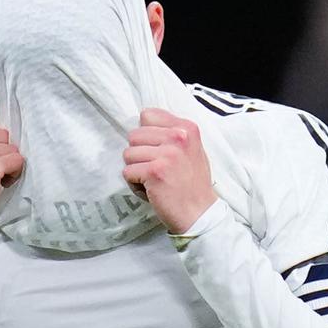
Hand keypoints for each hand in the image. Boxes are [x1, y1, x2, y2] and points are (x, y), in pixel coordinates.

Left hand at [122, 108, 217, 233]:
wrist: (200, 212)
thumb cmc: (192, 182)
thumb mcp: (191, 149)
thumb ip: (171, 132)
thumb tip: (143, 119)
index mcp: (187, 128)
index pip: (147, 115)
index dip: (145, 136)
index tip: (156, 150)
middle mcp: (178, 137)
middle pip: (134, 136)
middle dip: (139, 154)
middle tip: (156, 169)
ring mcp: (166, 154)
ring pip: (128, 154)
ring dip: (136, 170)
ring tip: (153, 180)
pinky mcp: (154, 171)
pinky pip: (127, 172)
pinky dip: (134, 184)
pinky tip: (151, 189)